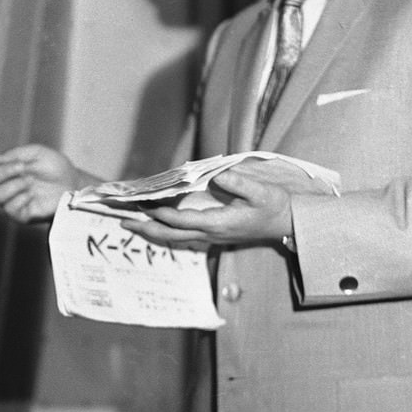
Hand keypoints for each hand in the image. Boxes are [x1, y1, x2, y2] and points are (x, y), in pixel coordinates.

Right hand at [0, 144, 95, 223]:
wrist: (71, 184)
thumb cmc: (54, 167)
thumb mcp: (35, 152)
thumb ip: (13, 154)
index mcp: (3, 169)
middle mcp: (3, 186)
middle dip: (5, 171)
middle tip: (23, 168)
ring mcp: (11, 201)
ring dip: (16, 185)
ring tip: (31, 183)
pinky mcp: (20, 215)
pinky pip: (11, 208)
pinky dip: (22, 199)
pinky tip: (32, 196)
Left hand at [121, 167, 293, 248]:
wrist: (288, 224)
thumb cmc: (275, 206)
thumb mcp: (261, 191)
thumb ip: (239, 183)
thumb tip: (216, 173)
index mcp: (219, 223)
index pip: (182, 220)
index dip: (161, 214)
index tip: (143, 206)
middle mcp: (211, 233)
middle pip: (171, 234)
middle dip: (146, 228)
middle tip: (123, 221)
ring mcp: (211, 237)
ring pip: (175, 238)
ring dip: (152, 231)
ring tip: (130, 223)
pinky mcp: (213, 235)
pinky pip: (183, 236)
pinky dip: (166, 230)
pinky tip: (155, 224)